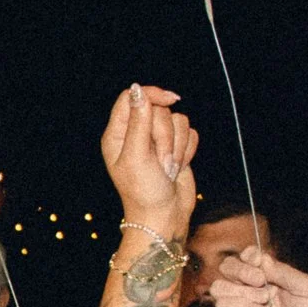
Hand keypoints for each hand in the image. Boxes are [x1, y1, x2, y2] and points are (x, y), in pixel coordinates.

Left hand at [98, 84, 196, 240]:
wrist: (164, 216)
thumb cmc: (143, 192)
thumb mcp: (137, 156)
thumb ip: (139, 122)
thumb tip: (138, 90)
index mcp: (118, 134)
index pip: (132, 97)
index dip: (151, 95)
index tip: (169, 101)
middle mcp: (136, 133)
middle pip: (159, 109)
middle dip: (165, 135)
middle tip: (160, 162)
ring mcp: (156, 140)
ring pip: (177, 120)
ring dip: (177, 146)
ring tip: (167, 168)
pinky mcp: (175, 146)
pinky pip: (190, 133)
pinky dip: (188, 150)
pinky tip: (177, 167)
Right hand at [208, 246, 307, 306]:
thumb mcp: (307, 286)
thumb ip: (284, 270)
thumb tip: (261, 259)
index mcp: (271, 277)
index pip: (247, 257)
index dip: (249, 255)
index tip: (260, 261)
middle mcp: (254, 290)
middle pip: (227, 267)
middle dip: (240, 269)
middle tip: (259, 279)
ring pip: (219, 286)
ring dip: (240, 288)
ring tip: (262, 300)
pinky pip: (223, 305)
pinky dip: (239, 303)